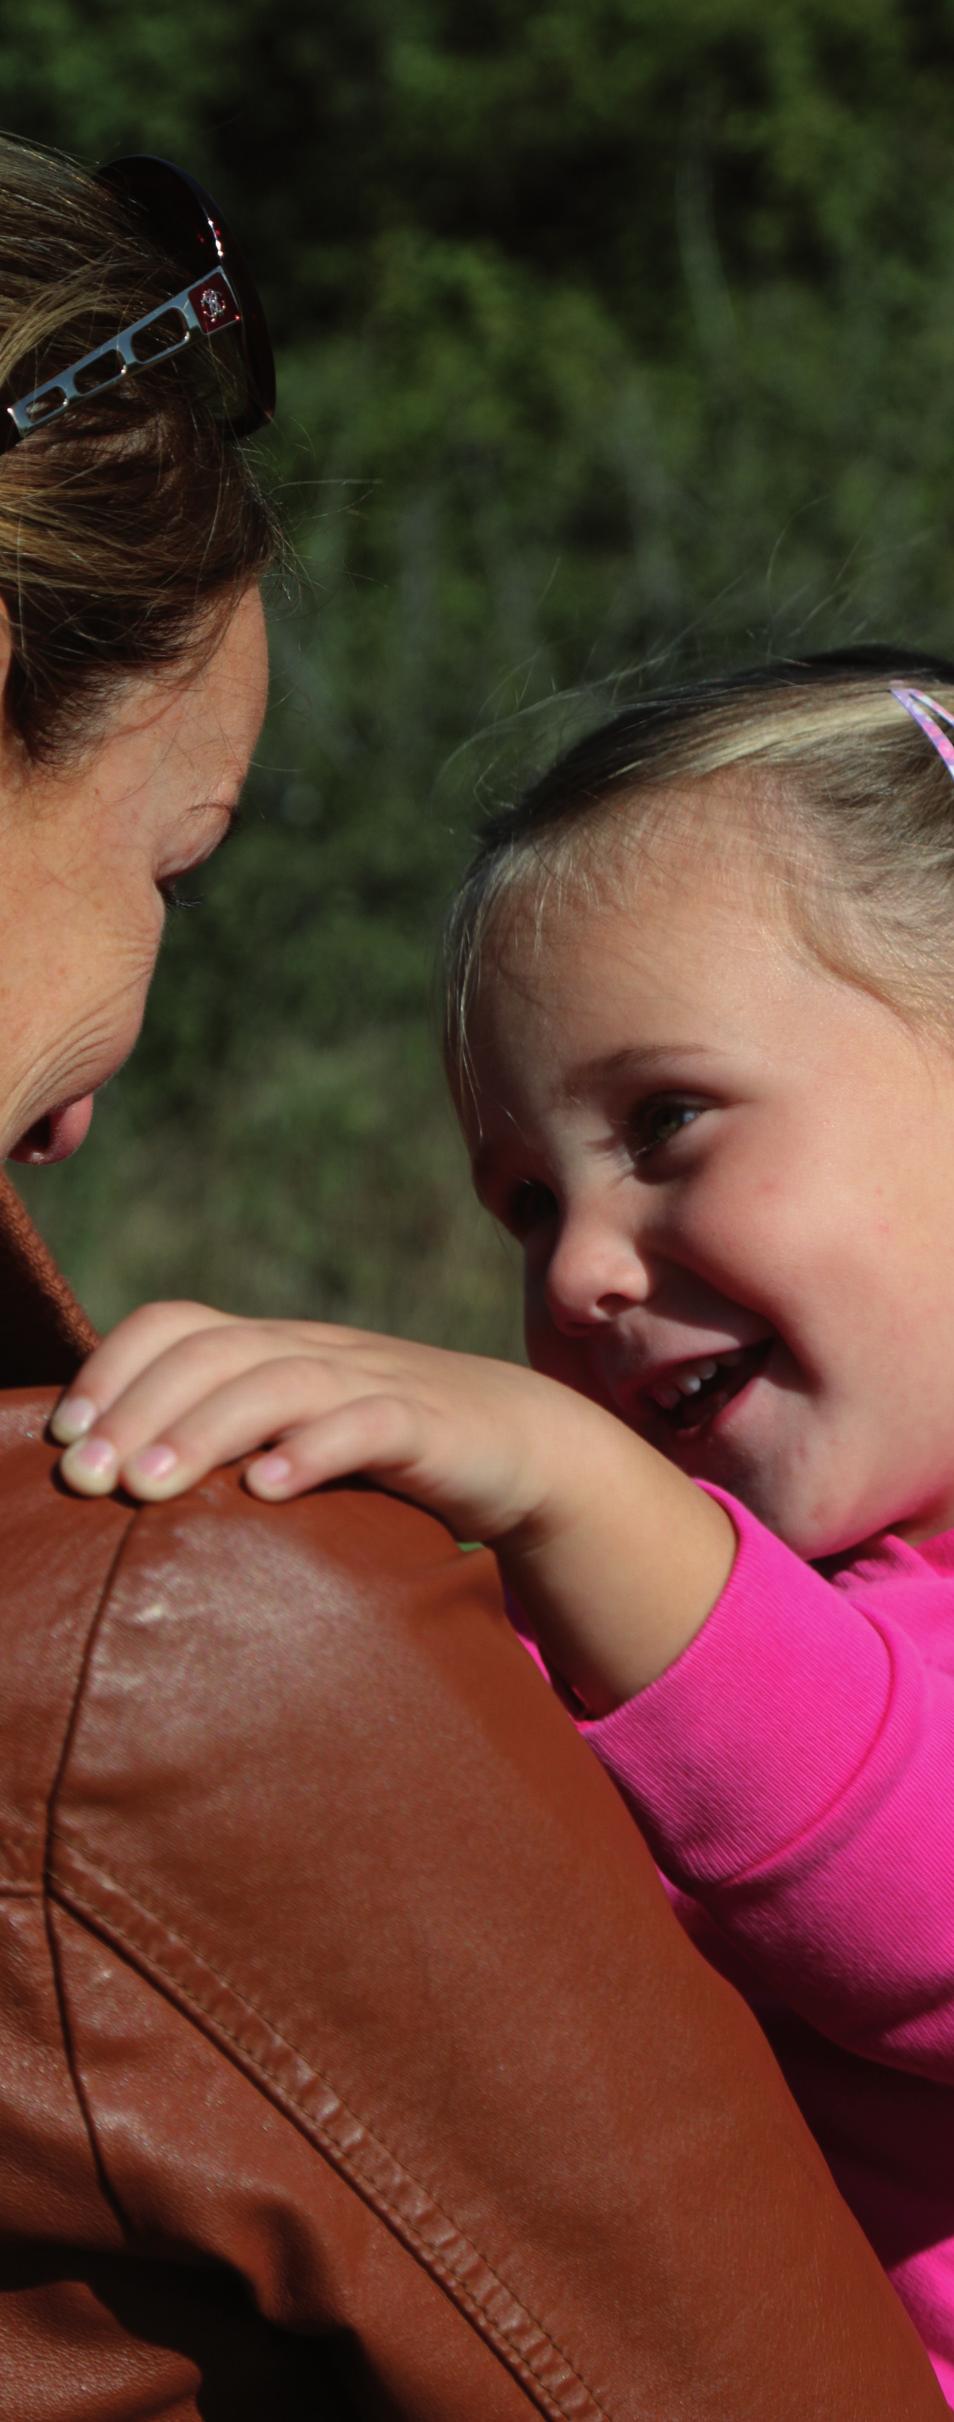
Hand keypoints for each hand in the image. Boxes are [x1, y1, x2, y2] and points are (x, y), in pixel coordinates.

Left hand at [49, 1302, 735, 1711]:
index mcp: (273, 1347)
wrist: (521, 1446)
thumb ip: (223, 1446)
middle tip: (85, 1479)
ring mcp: (371, 1380)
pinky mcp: (427, 1424)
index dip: (112, 1367)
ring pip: (275, 1381)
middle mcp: (313, 1350)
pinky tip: (266, 1492)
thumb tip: (111, 1492)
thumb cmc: (388, 1454)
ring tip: (146, 1487)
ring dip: (201, 1431)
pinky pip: (365, 1425)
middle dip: (136, 1410)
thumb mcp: (297, 1437)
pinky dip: (311, 1452)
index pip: (177, 1324)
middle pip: (211, 1352)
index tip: (61, 1439)